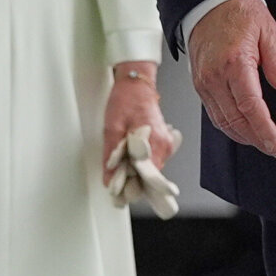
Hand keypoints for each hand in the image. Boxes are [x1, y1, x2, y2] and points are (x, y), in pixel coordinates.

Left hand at [101, 62, 177, 181]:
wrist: (136, 82)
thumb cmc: (126, 99)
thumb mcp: (112, 127)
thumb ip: (111, 156)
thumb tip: (109, 178)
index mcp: (155, 144)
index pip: (149, 179)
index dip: (133, 187)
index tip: (120, 193)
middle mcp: (165, 147)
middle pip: (151, 177)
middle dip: (134, 182)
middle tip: (116, 181)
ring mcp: (166, 144)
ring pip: (152, 170)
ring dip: (136, 172)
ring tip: (119, 167)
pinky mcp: (162, 142)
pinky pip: (152, 160)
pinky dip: (140, 163)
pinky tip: (128, 158)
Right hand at [189, 0, 275, 158]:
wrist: (209, 0)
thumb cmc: (238, 12)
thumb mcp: (268, 31)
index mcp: (235, 62)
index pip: (251, 108)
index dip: (266, 132)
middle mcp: (215, 75)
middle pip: (236, 121)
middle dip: (257, 140)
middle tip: (275, 148)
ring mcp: (203, 81)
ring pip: (222, 121)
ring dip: (243, 136)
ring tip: (262, 141)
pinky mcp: (199, 83)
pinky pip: (213, 112)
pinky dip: (228, 126)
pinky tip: (243, 128)